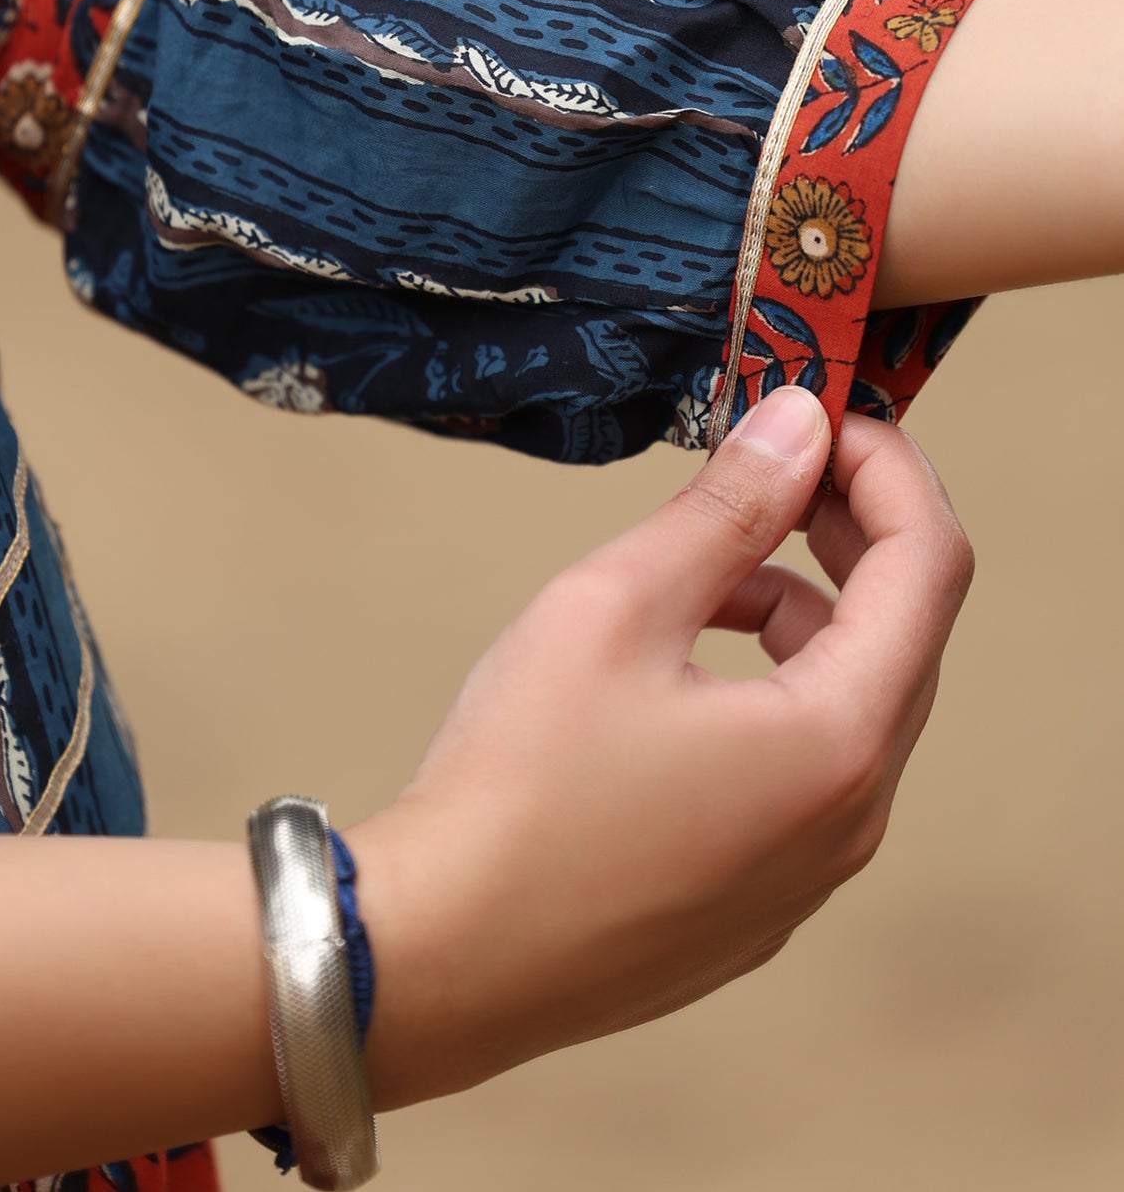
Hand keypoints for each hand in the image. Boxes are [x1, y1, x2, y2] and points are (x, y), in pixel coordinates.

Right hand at [351, 388, 973, 1106]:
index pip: (929, 565)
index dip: (886, 468)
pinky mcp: (757, 902)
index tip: (821, 413)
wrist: (440, 956)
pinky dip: (774, 689)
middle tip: (774, 465)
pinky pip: (807, 768)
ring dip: (804, 611)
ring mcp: (808, 874)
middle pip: (905, 635)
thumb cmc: (517, 784)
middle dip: (852, 531)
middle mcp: (851, 818)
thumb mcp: (616, 606)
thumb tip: (800, 423)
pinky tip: (679, 670)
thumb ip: (726, 508)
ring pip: (853, 702)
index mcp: (837, 739)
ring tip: (704, 574)